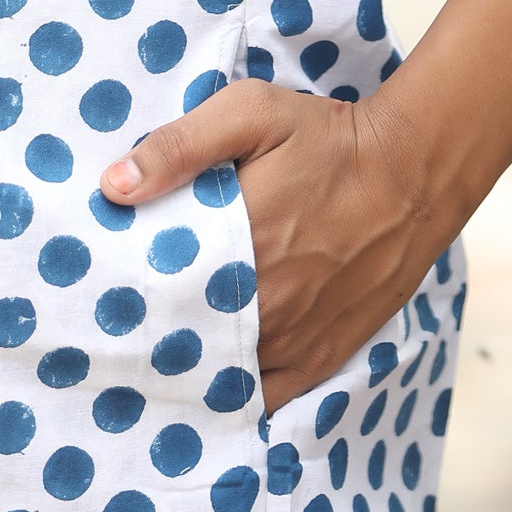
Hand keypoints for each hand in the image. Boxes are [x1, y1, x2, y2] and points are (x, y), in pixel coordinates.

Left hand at [99, 79, 457, 414]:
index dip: (121, 302)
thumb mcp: (252, 113)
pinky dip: (232, 399)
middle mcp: (262, 305)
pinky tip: (206, 388)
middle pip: (181, 341)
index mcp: (235, 247)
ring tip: (151, 359)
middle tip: (112, 334)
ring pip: (216, 376)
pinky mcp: (322, 356)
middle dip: (147, 338)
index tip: (97, 297)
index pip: (153, 295)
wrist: (414, 169)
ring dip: (185, 369)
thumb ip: (180, 146)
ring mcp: (293, 338)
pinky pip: (262, 399)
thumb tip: (113, 186)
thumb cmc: (329, 138)